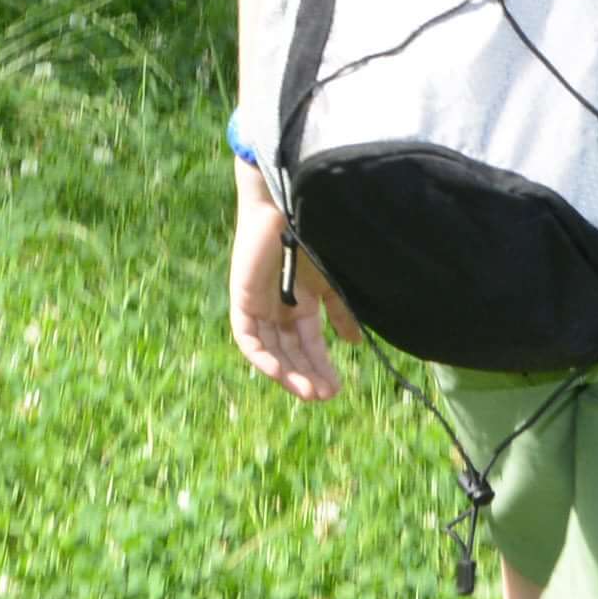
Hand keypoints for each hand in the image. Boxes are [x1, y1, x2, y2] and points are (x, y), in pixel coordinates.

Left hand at [227, 176, 351, 401]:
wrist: (290, 202)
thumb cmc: (313, 235)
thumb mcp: (331, 282)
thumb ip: (340, 312)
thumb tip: (355, 344)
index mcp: (299, 303)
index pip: (308, 345)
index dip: (321, 368)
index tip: (336, 391)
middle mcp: (277, 307)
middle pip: (289, 352)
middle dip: (305, 375)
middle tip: (322, 396)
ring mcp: (258, 303)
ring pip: (269, 349)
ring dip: (286, 372)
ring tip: (307, 391)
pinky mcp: (242, 297)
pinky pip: (247, 336)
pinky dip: (261, 355)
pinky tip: (280, 372)